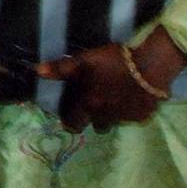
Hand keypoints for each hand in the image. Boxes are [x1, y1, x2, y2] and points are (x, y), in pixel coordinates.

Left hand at [35, 30, 184, 131]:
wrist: (149, 64)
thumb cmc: (112, 61)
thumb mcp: (83, 61)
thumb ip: (61, 69)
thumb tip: (37, 71)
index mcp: (89, 105)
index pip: (74, 124)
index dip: (71, 121)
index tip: (71, 114)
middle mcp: (106, 116)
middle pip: (97, 126)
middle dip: (93, 119)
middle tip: (94, 105)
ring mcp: (126, 118)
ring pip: (115, 122)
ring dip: (112, 115)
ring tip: (114, 100)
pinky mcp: (144, 115)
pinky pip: (133, 118)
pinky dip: (131, 110)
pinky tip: (132, 97)